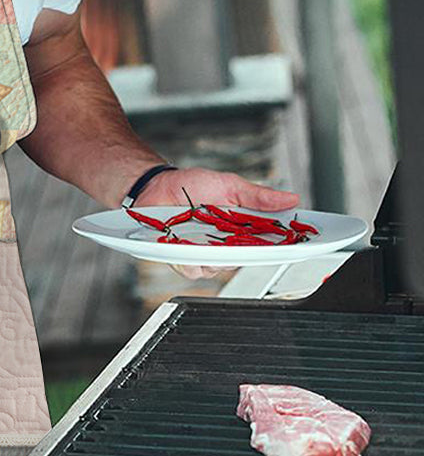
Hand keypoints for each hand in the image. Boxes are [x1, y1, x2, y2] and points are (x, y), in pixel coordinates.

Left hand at [136, 167, 298, 279]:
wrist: (157, 187)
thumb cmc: (192, 186)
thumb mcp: (230, 185)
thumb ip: (258, 197)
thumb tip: (291, 199)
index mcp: (242, 229)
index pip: (270, 243)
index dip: (285, 246)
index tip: (298, 243)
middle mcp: (226, 246)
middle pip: (246, 260)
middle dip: (247, 251)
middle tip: (242, 236)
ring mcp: (205, 255)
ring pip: (220, 268)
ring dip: (216, 254)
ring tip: (208, 234)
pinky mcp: (184, 261)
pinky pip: (194, 270)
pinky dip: (192, 258)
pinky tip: (187, 244)